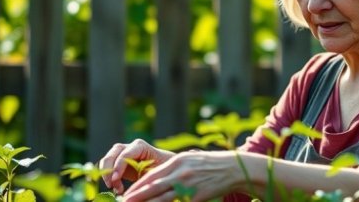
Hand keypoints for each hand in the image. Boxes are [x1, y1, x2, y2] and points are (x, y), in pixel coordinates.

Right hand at [99, 139, 173, 193]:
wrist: (165, 169)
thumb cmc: (163, 169)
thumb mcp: (157, 173)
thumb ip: (145, 177)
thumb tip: (136, 189)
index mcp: (141, 146)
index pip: (126, 153)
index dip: (119, 166)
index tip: (115, 180)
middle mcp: (130, 147)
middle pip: (113, 153)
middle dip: (109, 169)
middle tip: (111, 185)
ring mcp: (123, 153)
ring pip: (107, 159)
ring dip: (107, 174)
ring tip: (115, 188)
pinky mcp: (119, 162)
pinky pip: (108, 167)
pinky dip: (108, 177)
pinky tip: (117, 188)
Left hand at [122, 150, 241, 201]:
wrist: (231, 168)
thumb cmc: (209, 164)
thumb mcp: (189, 160)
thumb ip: (173, 168)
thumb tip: (155, 177)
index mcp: (176, 162)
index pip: (152, 176)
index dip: (138, 187)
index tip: (126, 195)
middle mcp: (180, 172)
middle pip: (153, 187)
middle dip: (136, 197)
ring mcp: (188, 185)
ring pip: (162, 198)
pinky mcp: (196, 197)